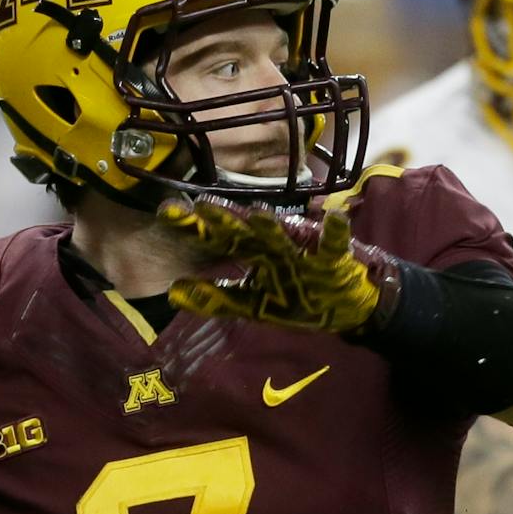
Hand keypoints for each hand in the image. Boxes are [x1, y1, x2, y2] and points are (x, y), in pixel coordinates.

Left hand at [159, 197, 400, 333]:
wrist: (345, 308)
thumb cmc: (299, 299)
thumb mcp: (256, 305)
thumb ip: (218, 299)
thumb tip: (173, 292)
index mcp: (254, 253)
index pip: (218, 237)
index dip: (194, 227)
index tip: (166, 213)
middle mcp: (274, 245)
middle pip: (246, 231)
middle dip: (225, 219)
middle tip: (201, 206)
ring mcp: (304, 250)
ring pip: (286, 235)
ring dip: (273, 226)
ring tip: (258, 215)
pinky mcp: (334, 259)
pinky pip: (335, 244)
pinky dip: (336, 231)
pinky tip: (334, 218)